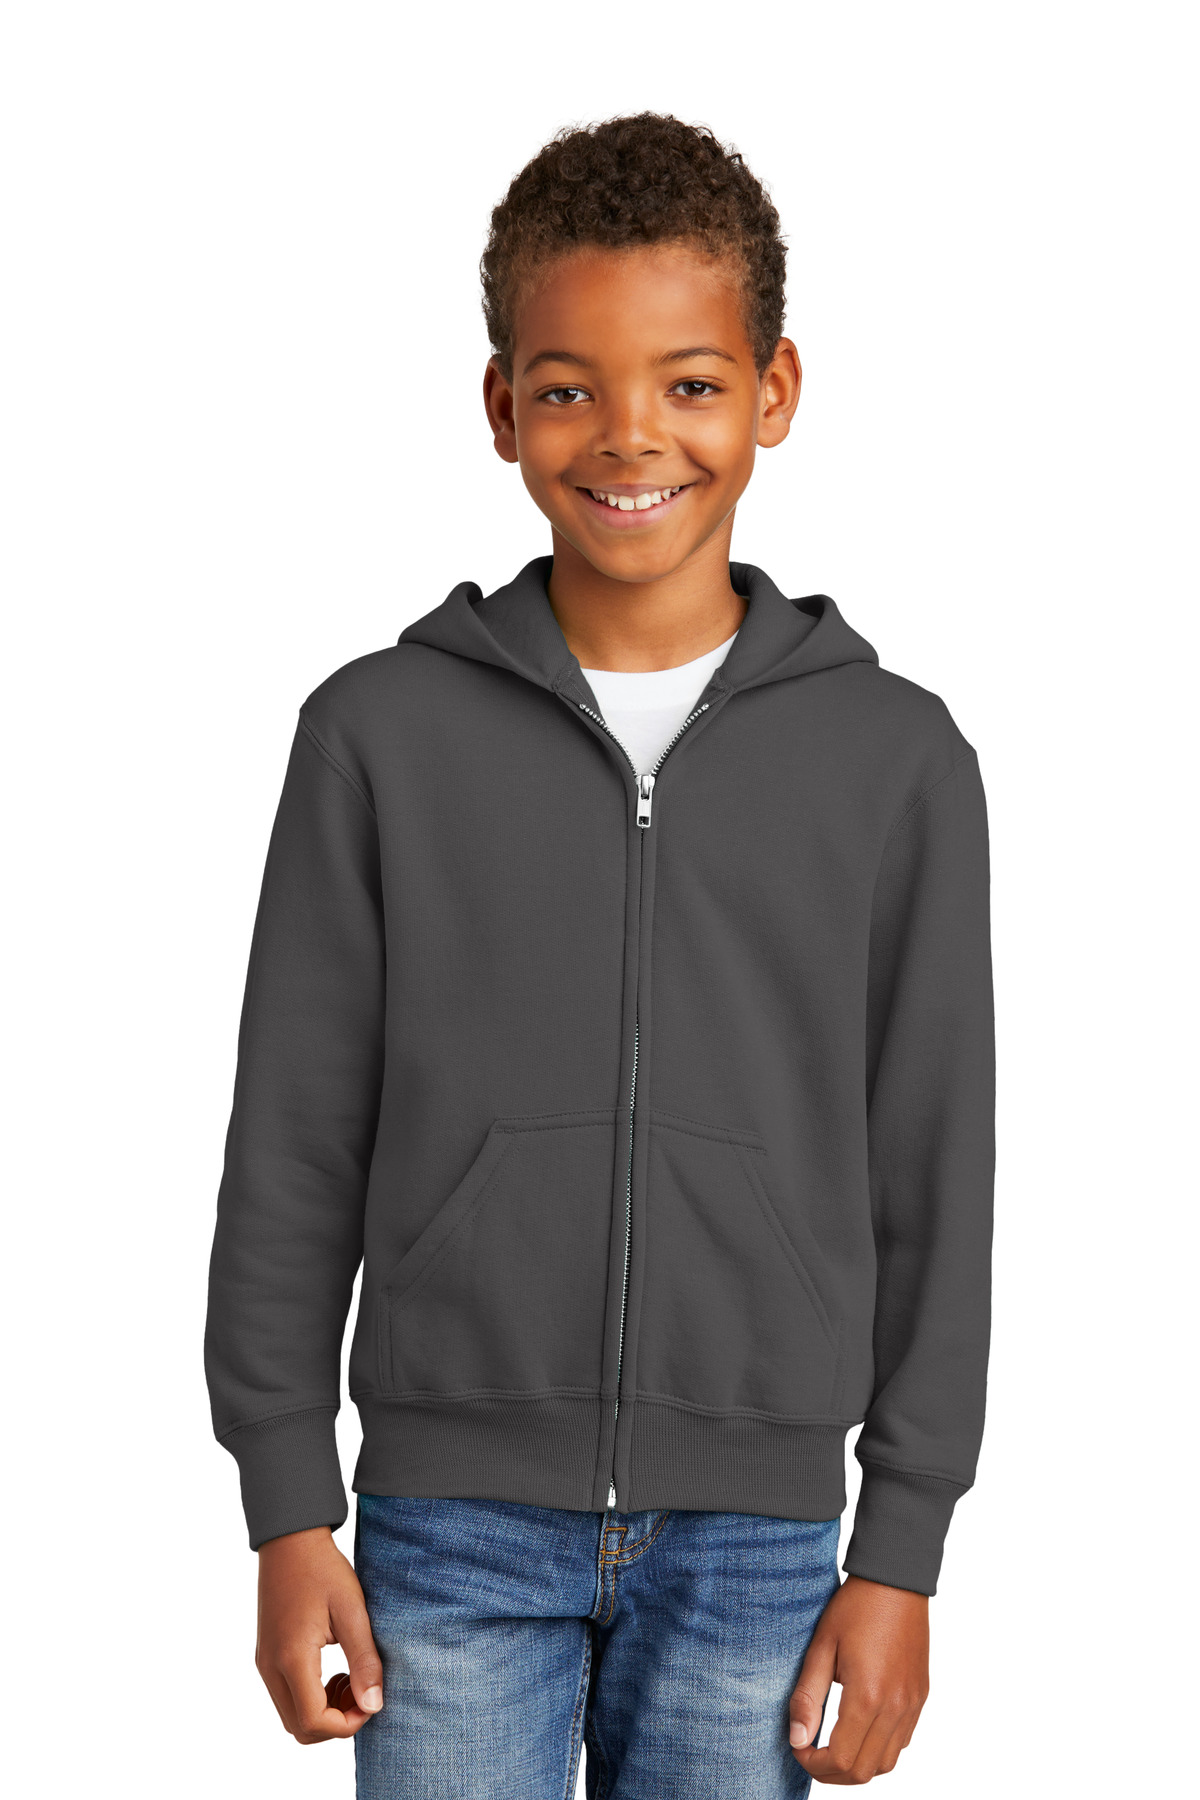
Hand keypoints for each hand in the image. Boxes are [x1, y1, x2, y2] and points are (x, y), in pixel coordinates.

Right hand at [256, 1526, 383, 1743]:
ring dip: (323, 1712)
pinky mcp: (265, 1656)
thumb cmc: (323, 1569)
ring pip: (291, 1717)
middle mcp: (271, 1666)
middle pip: (300, 1728)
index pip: (314, 1721)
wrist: (290, 1540)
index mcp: (292, 1657)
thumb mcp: (352, 1610)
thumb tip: (374, 1706)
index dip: (346, 1724)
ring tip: (350, 1679)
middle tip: (362, 1691)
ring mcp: (264, 1663)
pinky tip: (333, 1672)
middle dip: (335, 1723)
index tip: (370, 1702)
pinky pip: (285, 1697)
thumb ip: (364, 1660)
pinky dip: (310, 1699)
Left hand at [788, 1575, 928, 1783]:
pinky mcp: (920, 1697)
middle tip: (810, 1752)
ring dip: (856, 1766)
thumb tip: (797, 1739)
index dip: (814, 1763)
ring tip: (832, 1747)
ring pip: (886, 1764)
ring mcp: (912, 1704)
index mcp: (868, 1696)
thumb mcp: (822, 1646)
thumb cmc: (855, 1608)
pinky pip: (901, 1742)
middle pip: (864, 1771)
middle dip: (832, 1772)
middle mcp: (895, 1707)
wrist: (895, 1580)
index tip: (798, 1746)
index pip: (841, 1759)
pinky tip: (859, 1731)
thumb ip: (807, 1696)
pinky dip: (878, 1750)